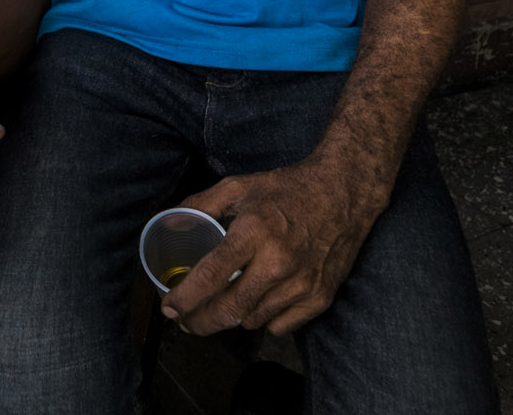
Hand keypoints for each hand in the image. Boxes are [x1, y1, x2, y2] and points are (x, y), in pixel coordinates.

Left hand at [162, 156, 391, 336]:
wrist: (343, 193)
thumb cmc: (288, 189)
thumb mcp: (239, 186)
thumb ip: (201, 204)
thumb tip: (170, 222)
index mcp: (253, 232)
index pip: (210, 276)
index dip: (184, 298)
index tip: (169, 307)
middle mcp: (277, 263)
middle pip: (229, 309)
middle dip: (199, 322)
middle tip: (184, 322)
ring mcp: (301, 284)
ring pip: (252, 320)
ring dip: (231, 318)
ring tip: (219, 307)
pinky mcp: (319, 297)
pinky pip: (280, 326)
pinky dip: (264, 320)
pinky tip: (257, 303)